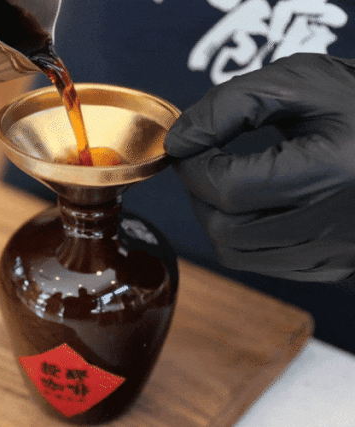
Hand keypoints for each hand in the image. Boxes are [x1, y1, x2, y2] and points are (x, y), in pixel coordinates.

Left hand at [164, 53, 354, 281]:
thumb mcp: (301, 81)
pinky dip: (243, 234)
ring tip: (229, 180)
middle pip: (225, 230)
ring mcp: (337, 251)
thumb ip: (231, 104)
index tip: (190, 143)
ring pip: (238, 253)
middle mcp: (336, 223)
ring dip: (216, 216)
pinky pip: (263, 263)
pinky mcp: (336, 264)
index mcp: (332, 171)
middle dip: (200, 194)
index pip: (227, 187)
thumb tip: (179, 140)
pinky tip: (258, 203)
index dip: (193, 164)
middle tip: (205, 162)